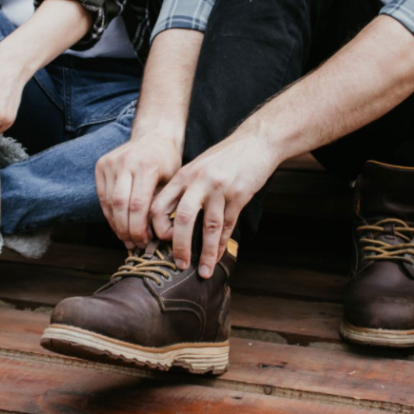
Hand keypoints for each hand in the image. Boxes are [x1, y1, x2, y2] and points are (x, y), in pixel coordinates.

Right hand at [96, 135, 181, 248]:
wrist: (154, 136)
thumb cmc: (167, 162)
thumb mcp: (172, 182)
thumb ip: (162, 205)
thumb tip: (155, 235)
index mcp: (146, 165)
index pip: (138, 205)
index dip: (139, 228)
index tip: (144, 242)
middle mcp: (126, 161)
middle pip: (120, 205)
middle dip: (126, 229)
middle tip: (134, 244)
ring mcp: (111, 162)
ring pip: (109, 202)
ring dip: (116, 224)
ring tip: (126, 238)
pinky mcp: (101, 165)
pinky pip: (102, 196)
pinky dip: (110, 213)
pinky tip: (118, 225)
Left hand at [150, 134, 278, 278]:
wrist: (255, 142)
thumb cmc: (223, 158)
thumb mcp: (197, 167)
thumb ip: (184, 189)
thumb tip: (172, 221)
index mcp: (182, 176)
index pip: (159, 205)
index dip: (157, 228)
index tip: (161, 243)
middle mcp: (198, 182)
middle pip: (183, 219)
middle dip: (180, 246)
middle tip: (180, 265)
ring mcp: (219, 189)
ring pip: (209, 227)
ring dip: (206, 252)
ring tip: (203, 271)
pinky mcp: (239, 195)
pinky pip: (228, 225)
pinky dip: (222, 244)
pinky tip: (219, 256)